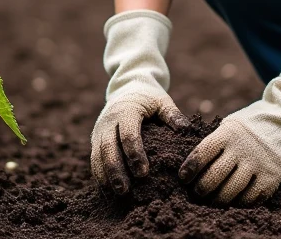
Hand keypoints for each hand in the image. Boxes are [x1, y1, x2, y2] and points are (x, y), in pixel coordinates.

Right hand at [90, 10, 189, 194]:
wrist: (127, 86)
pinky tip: (107, 189)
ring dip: (105, 175)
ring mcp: (99, 129)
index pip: (128, 134)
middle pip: (108, 147)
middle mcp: (109, 120)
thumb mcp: (162, 101)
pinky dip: (99, 173)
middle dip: (115, 170)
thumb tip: (186, 130)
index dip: (135, 154)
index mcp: (126, 110)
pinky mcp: (96, 138)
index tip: (144, 173)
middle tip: (124, 190)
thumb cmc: (149, 97)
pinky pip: (94, 157)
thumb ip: (173, 115)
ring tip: (115, 193)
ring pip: (97, 154)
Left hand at [178, 32, 280, 204]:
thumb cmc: (252, 126)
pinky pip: (251, 198)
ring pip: (231, 192)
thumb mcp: (231, 125)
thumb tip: (194, 167)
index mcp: (228, 133)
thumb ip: (216, 143)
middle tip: (198, 193)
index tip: (183, 178)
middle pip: (214, 177)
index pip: (202, 153)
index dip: (189, 168)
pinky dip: (240, 202)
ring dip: (218, 200)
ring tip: (213, 200)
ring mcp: (258, 164)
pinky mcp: (272, 177)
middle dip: (201, 189)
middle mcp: (242, 148)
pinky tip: (235, 200)